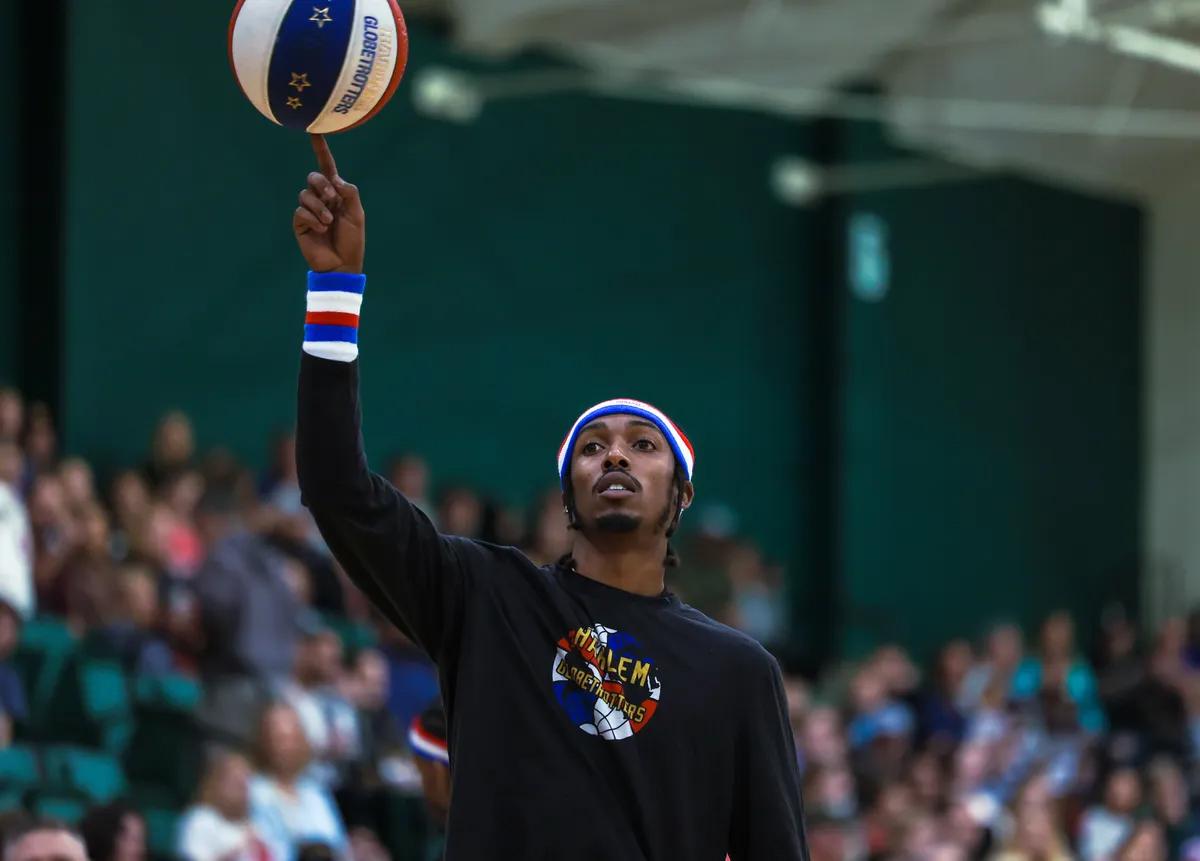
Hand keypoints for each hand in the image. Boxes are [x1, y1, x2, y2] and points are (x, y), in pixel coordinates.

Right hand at [294, 135, 364, 273]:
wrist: (342, 264)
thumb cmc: (352, 240)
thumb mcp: (357, 214)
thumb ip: (349, 192)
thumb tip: (335, 179)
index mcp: (337, 194)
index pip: (327, 167)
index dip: (321, 150)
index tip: (314, 132)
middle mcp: (321, 198)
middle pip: (313, 177)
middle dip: (322, 185)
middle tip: (333, 199)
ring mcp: (309, 210)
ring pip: (305, 194)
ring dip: (320, 208)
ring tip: (329, 223)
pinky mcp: (300, 223)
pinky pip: (301, 210)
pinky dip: (313, 219)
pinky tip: (321, 230)